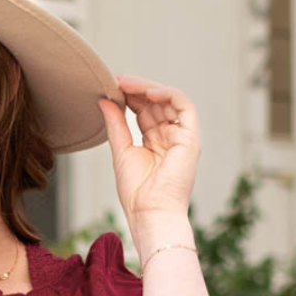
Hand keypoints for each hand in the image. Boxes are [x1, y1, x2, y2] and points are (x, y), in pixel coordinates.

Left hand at [96, 74, 199, 228]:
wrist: (150, 214)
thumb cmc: (137, 194)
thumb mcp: (121, 151)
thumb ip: (116, 125)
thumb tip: (104, 100)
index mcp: (155, 142)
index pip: (144, 111)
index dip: (129, 96)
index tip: (111, 86)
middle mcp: (170, 137)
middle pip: (156, 103)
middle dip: (136, 89)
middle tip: (116, 81)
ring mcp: (182, 136)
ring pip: (168, 100)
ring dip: (148, 88)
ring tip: (126, 84)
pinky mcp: (191, 137)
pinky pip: (183, 105)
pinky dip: (167, 94)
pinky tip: (148, 92)